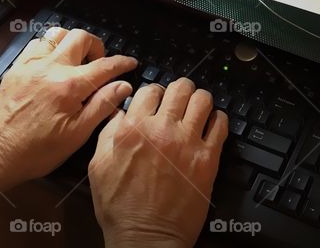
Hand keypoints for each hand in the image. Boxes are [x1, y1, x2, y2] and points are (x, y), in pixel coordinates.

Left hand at [0, 27, 135, 195]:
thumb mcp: (77, 135)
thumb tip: (123, 85)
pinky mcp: (16, 68)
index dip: (122, 62)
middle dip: (96, 45)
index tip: (130, 63)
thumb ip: (102, 105)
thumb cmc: (39, 150)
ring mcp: (31, 64)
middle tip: (98, 63)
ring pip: (57, 34)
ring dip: (71, 43)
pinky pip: (36, 44)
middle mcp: (51, 67)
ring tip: (75, 61)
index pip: (105, 65)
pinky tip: (52, 64)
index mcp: (69, 85)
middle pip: (81, 37)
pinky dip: (49, 47)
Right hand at [88, 78, 228, 247]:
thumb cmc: (121, 209)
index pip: (150, 89)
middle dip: (180, 91)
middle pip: (180, 87)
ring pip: (203, 100)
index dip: (155, 93)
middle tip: (180, 100)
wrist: (146, 238)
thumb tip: (119, 113)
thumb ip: (108, 133)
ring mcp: (187, 143)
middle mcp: (162, 130)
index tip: (158, 99)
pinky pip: (221, 124)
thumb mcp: (98, 167)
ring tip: (198, 109)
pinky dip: (218, 119)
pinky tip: (212, 124)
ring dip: (200, 101)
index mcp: (133, 129)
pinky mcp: (208, 159)